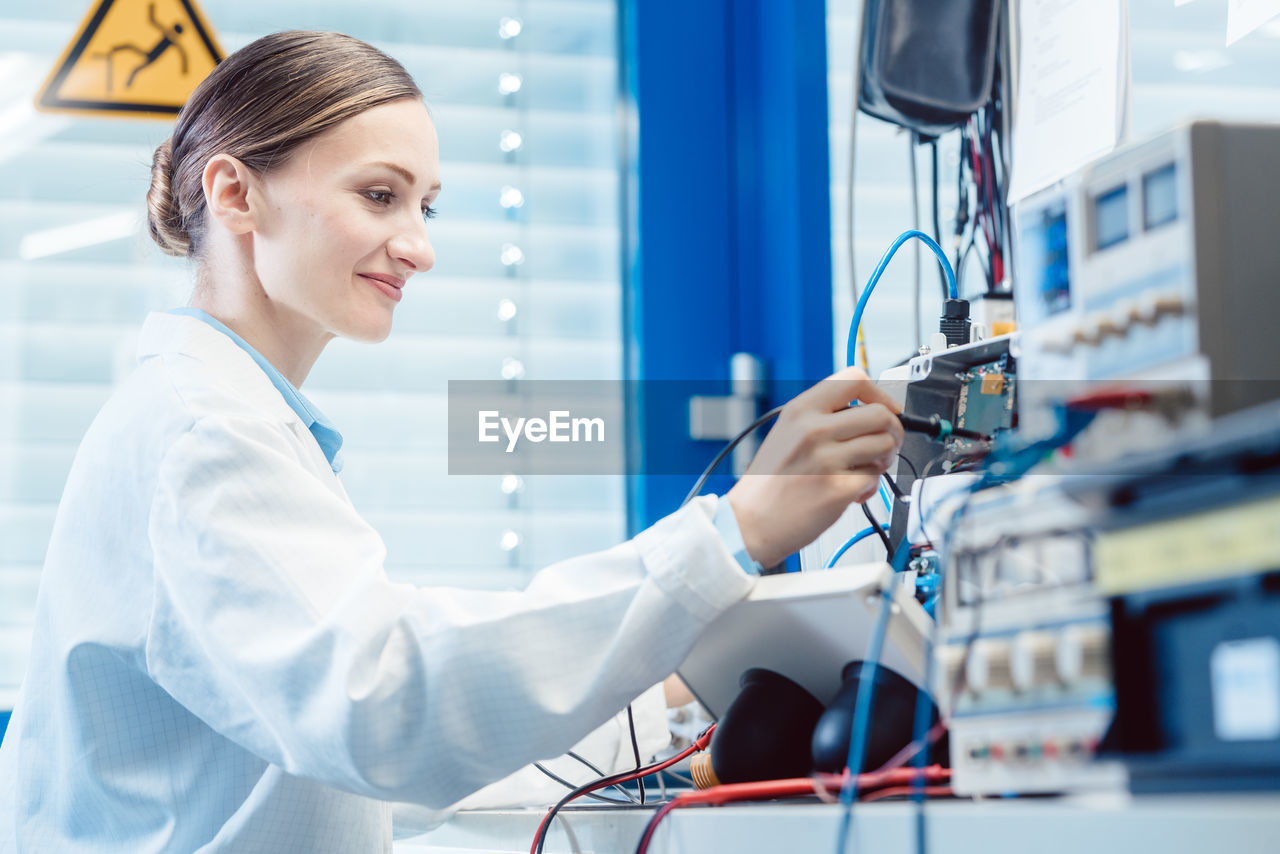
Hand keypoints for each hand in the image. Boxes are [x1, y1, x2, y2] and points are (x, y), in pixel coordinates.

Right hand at [725, 367, 903, 567]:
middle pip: (881, 414)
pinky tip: (850, 493)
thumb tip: (870, 409)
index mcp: (800, 410)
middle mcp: (814, 430)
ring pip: (885, 445)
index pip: (854, 379)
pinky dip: (869, 487)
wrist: (751, 521)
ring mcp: (827, 459)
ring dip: (883, 459)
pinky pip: (876, 478)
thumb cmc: (769, 481)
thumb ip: (823, 416)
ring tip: (864, 469)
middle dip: (893, 430)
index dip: (879, 394)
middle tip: (884, 443)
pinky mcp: (839, 489)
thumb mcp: (787, 431)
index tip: (886, 408)